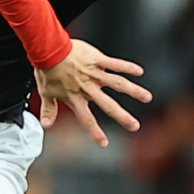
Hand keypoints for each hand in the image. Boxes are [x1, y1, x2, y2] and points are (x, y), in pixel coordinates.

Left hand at [34, 39, 152, 146]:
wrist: (49, 49)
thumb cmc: (47, 70)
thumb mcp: (45, 92)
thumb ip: (48, 109)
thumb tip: (46, 125)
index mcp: (76, 98)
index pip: (87, 119)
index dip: (95, 132)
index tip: (105, 144)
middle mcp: (88, 88)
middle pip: (108, 105)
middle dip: (122, 117)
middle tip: (135, 126)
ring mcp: (95, 73)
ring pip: (117, 84)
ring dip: (133, 91)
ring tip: (147, 97)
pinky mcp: (98, 59)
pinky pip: (115, 64)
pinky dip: (127, 67)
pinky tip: (140, 72)